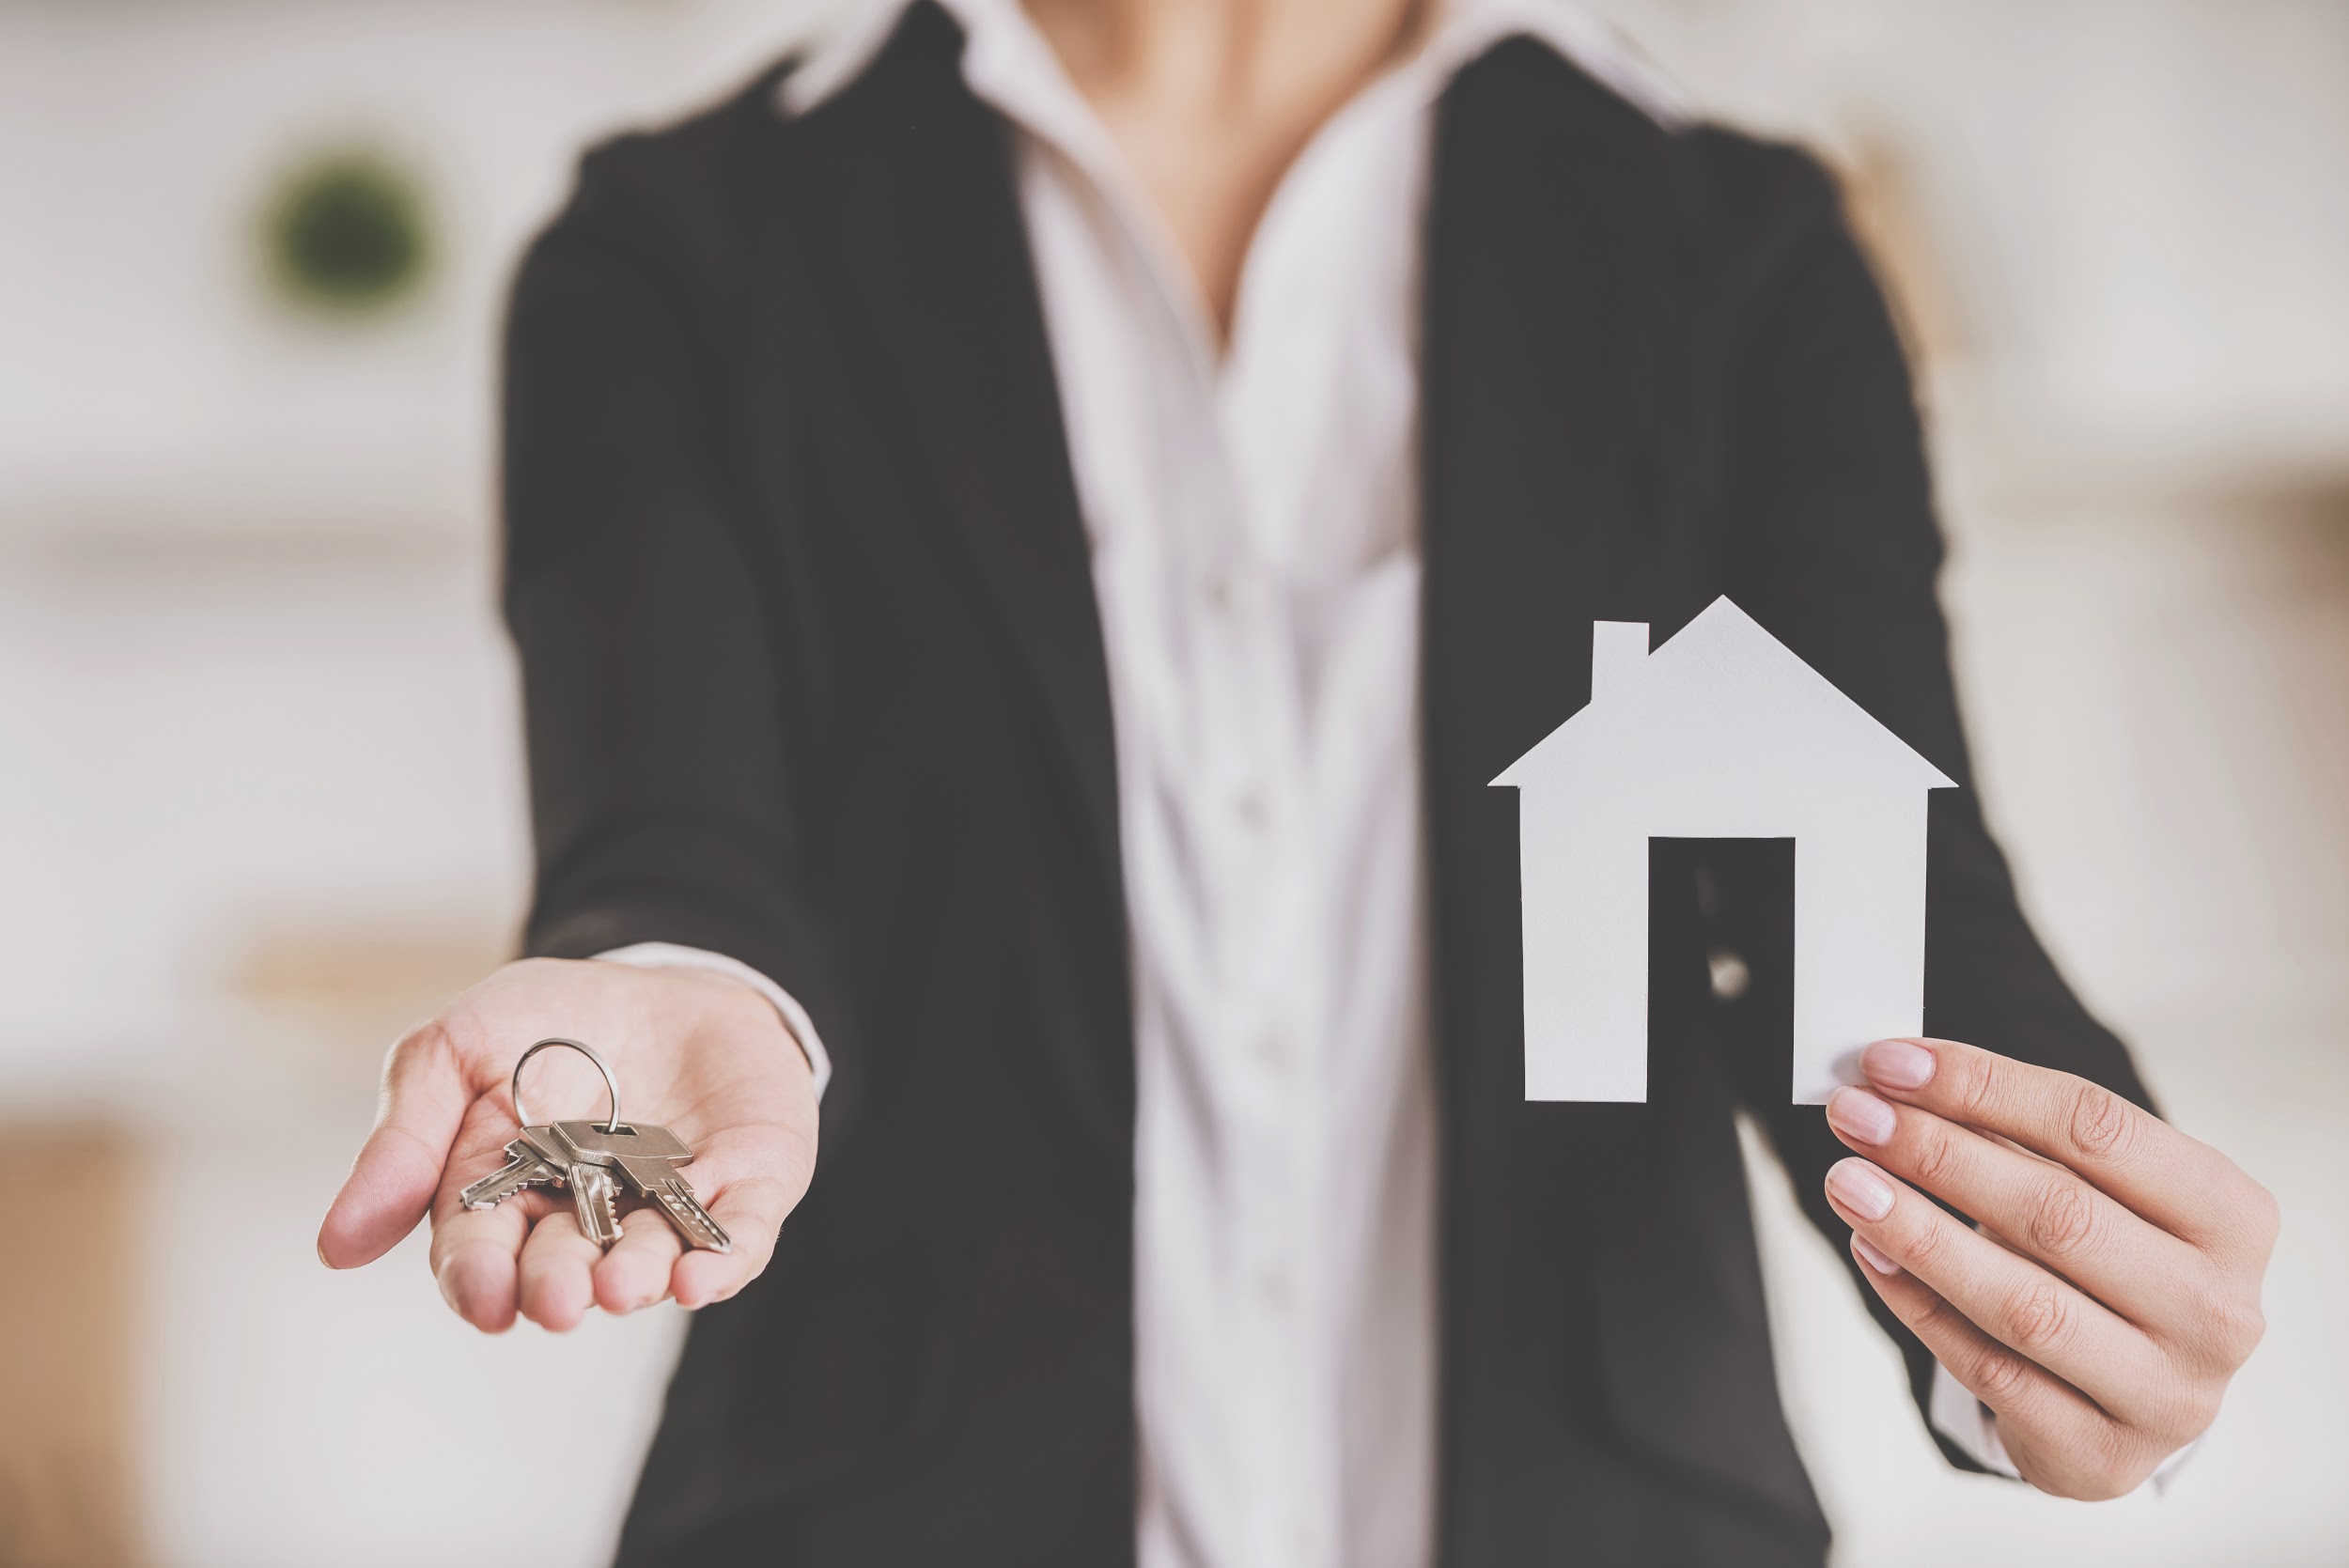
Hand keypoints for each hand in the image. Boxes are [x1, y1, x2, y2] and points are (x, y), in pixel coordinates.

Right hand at [317, 958, 818, 1329]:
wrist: (665, 978)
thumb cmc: (547, 1022)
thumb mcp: (454, 1050)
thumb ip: (405, 1139)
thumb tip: (336, 1249)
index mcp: (505, 1200)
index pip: (482, 1252)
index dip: (479, 1278)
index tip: (481, 1298)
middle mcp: (587, 1223)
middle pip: (564, 1268)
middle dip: (558, 1285)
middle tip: (557, 1300)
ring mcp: (669, 1210)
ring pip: (651, 1260)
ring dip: (638, 1279)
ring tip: (621, 1286)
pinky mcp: (746, 1187)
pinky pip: (737, 1235)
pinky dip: (722, 1260)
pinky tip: (701, 1279)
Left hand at [1822, 1037, 2275, 1498]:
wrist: (2138, 1390)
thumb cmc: (2111, 1261)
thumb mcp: (2098, 1189)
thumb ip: (2014, 1134)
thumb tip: (1897, 1079)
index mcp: (2232, 1216)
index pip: (2096, 1127)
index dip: (1983, 1086)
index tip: (1889, 1063)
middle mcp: (2218, 1309)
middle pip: (2057, 1213)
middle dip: (1937, 1154)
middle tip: (1852, 1116)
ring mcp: (2168, 1392)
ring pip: (2023, 1304)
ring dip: (1918, 1233)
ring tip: (1847, 1182)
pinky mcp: (2106, 1455)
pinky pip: (1990, 1370)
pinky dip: (1918, 1305)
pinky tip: (1868, 1252)